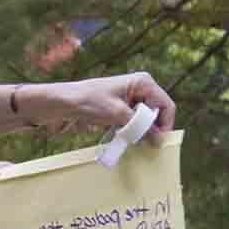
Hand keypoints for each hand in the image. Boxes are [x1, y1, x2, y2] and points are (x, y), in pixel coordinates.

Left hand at [30, 73, 175, 140]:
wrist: (61, 103)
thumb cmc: (89, 101)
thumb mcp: (118, 114)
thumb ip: (140, 127)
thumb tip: (159, 140)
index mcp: (143, 82)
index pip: (166, 105)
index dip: (166, 124)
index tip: (159, 142)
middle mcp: (139, 89)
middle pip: (157, 114)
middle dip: (153, 130)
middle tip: (145, 145)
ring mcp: (129, 100)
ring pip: (144, 121)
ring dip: (140, 133)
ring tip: (132, 143)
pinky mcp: (119, 110)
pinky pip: (132, 124)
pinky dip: (130, 133)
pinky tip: (123, 140)